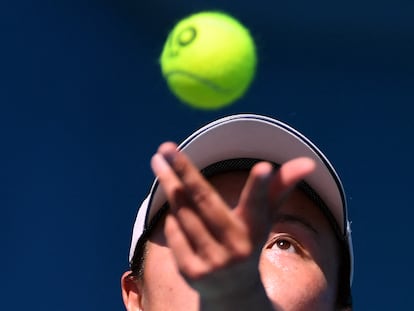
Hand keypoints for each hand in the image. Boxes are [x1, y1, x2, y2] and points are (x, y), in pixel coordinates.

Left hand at [151, 142, 314, 303]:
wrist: (233, 293)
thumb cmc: (249, 241)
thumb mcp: (264, 216)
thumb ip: (279, 187)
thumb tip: (308, 162)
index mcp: (256, 231)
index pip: (258, 204)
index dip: (260, 186)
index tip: (264, 167)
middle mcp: (237, 248)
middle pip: (204, 200)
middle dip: (182, 170)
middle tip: (166, 146)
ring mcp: (213, 262)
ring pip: (184, 214)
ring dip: (170, 186)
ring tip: (159, 164)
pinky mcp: (192, 273)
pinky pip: (174, 233)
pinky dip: (172, 217)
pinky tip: (174, 208)